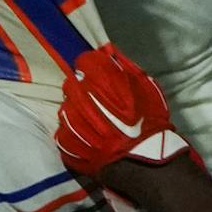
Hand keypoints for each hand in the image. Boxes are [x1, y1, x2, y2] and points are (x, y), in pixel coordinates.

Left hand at [58, 45, 195, 176]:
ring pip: (65, 107)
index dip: (93, 68)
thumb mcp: (145, 87)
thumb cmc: (148, 120)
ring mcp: (69, 120)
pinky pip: (63, 130)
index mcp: (99, 78)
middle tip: (98, 102)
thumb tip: (108, 52)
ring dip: (76, 111)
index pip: (84, 61)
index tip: (100, 77)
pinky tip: (89, 138)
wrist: (144, 159)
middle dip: (83, 89)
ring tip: (94, 123)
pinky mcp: (66, 142)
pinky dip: (73, 133)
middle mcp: (79, 95)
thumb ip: (124, 67)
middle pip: (72, 83)